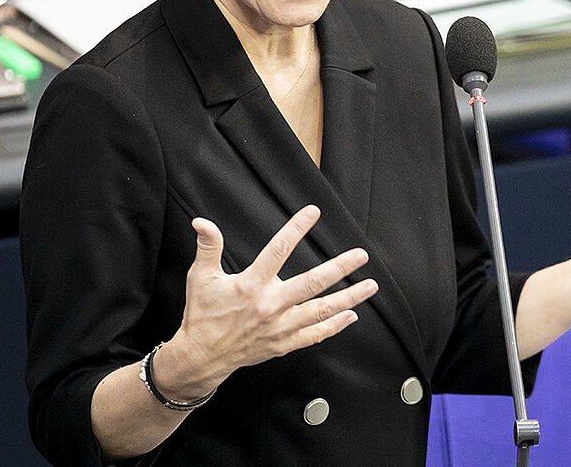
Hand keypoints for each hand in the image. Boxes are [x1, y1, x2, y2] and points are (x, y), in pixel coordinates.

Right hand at [155, 205, 377, 400]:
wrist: (202, 357)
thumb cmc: (203, 314)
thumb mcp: (200, 277)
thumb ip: (208, 247)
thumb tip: (202, 222)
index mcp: (250, 286)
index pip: (277, 250)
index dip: (296, 229)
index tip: (313, 212)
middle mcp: (269, 306)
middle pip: (312, 284)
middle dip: (340, 268)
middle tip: (361, 255)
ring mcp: (279, 327)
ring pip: (321, 311)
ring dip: (348, 298)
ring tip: (370, 287)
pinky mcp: (283, 344)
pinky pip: (315, 335)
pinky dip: (335, 325)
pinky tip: (351, 315)